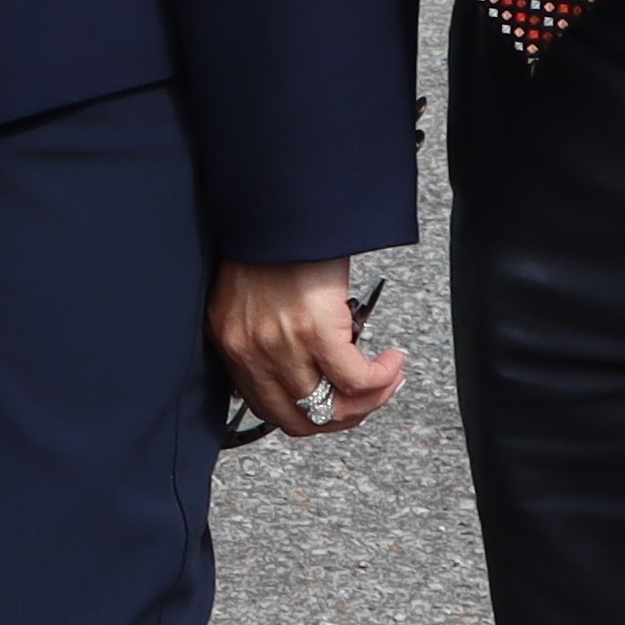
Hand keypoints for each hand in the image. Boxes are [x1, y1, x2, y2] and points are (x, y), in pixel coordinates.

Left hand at [209, 259, 403, 441]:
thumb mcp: (253, 300)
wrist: (277, 205)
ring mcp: (280, 345)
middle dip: (345, 417)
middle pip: (302, 419)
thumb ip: (265, 336)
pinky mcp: (315, 330)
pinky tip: (392, 360)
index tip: (340, 403)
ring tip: (389, 378)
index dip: (312, 416)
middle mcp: (250, 353)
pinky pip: (356, 378)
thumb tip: (307, 366)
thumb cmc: (269, 243)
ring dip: (371, 400)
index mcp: (232, 346)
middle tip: (372, 398)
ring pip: (332, 406)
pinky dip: (382, 378)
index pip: (271, 409)